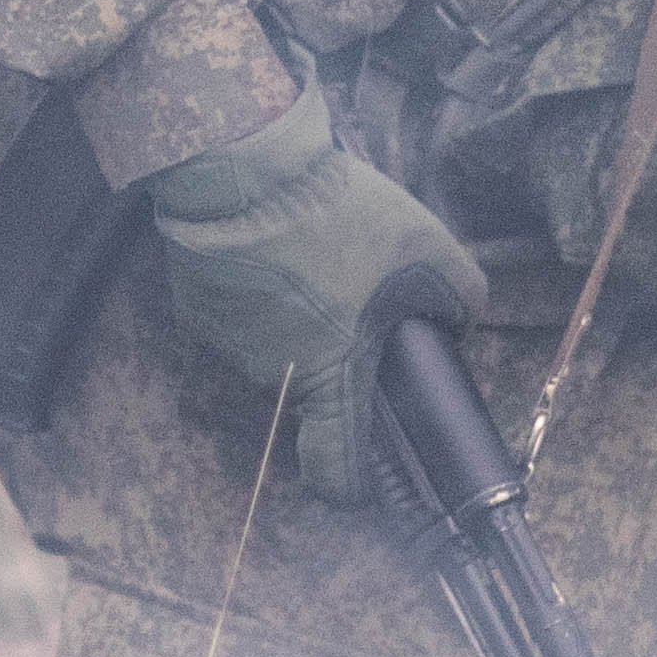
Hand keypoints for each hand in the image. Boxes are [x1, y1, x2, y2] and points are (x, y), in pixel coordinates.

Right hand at [136, 96, 484, 506]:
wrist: (241, 170)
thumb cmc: (337, 218)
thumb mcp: (426, 246)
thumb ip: (460, 296)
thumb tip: (461, 326)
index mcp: (331, 374)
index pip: (334, 472)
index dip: (351, 487)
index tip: (364, 478)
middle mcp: (274, 377)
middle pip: (311, 392)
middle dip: (334, 360)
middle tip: (354, 307)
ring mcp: (227, 348)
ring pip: (274, 353)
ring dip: (295, 325)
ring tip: (309, 266)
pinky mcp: (196, 313)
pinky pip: (237, 321)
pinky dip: (256, 301)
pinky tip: (269, 256)